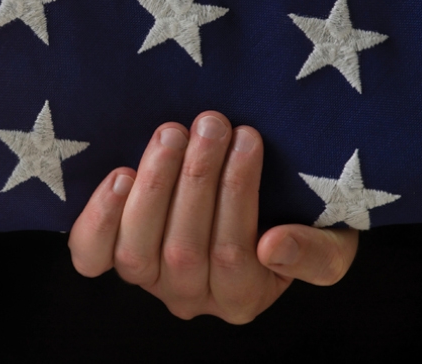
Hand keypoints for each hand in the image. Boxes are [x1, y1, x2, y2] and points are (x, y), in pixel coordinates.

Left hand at [68, 111, 357, 323]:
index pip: (234, 253)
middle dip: (197, 179)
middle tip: (211, 123)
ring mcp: (146, 280)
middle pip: (185, 249)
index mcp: (242, 298)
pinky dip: (101, 218)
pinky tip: (120, 176)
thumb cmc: (296, 218)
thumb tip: (272, 246)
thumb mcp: (330, 239)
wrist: (256, 201)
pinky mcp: (109, 256)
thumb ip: (315, 254)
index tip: (248, 136)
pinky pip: (91, 253)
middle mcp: (190, 297)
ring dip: (154, 186)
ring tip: (172, 134)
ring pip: (136, 251)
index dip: (238, 193)